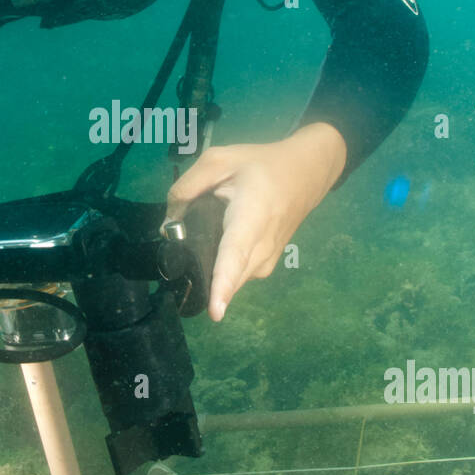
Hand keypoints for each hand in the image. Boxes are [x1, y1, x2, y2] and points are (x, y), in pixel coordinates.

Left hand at [164, 123, 347, 321]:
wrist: (307, 172)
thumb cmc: (261, 165)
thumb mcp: (218, 160)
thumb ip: (186, 189)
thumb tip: (168, 227)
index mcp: (251, 218)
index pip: (235, 257)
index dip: (223, 286)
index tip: (215, 313)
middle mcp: (262, 248)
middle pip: (230, 278)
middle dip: (203, 277)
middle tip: (187, 247)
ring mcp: (267, 262)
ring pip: (232, 282)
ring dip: (212, 272)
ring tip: (210, 235)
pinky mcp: (265, 267)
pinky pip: (237, 277)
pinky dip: (222, 270)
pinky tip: (220, 244)